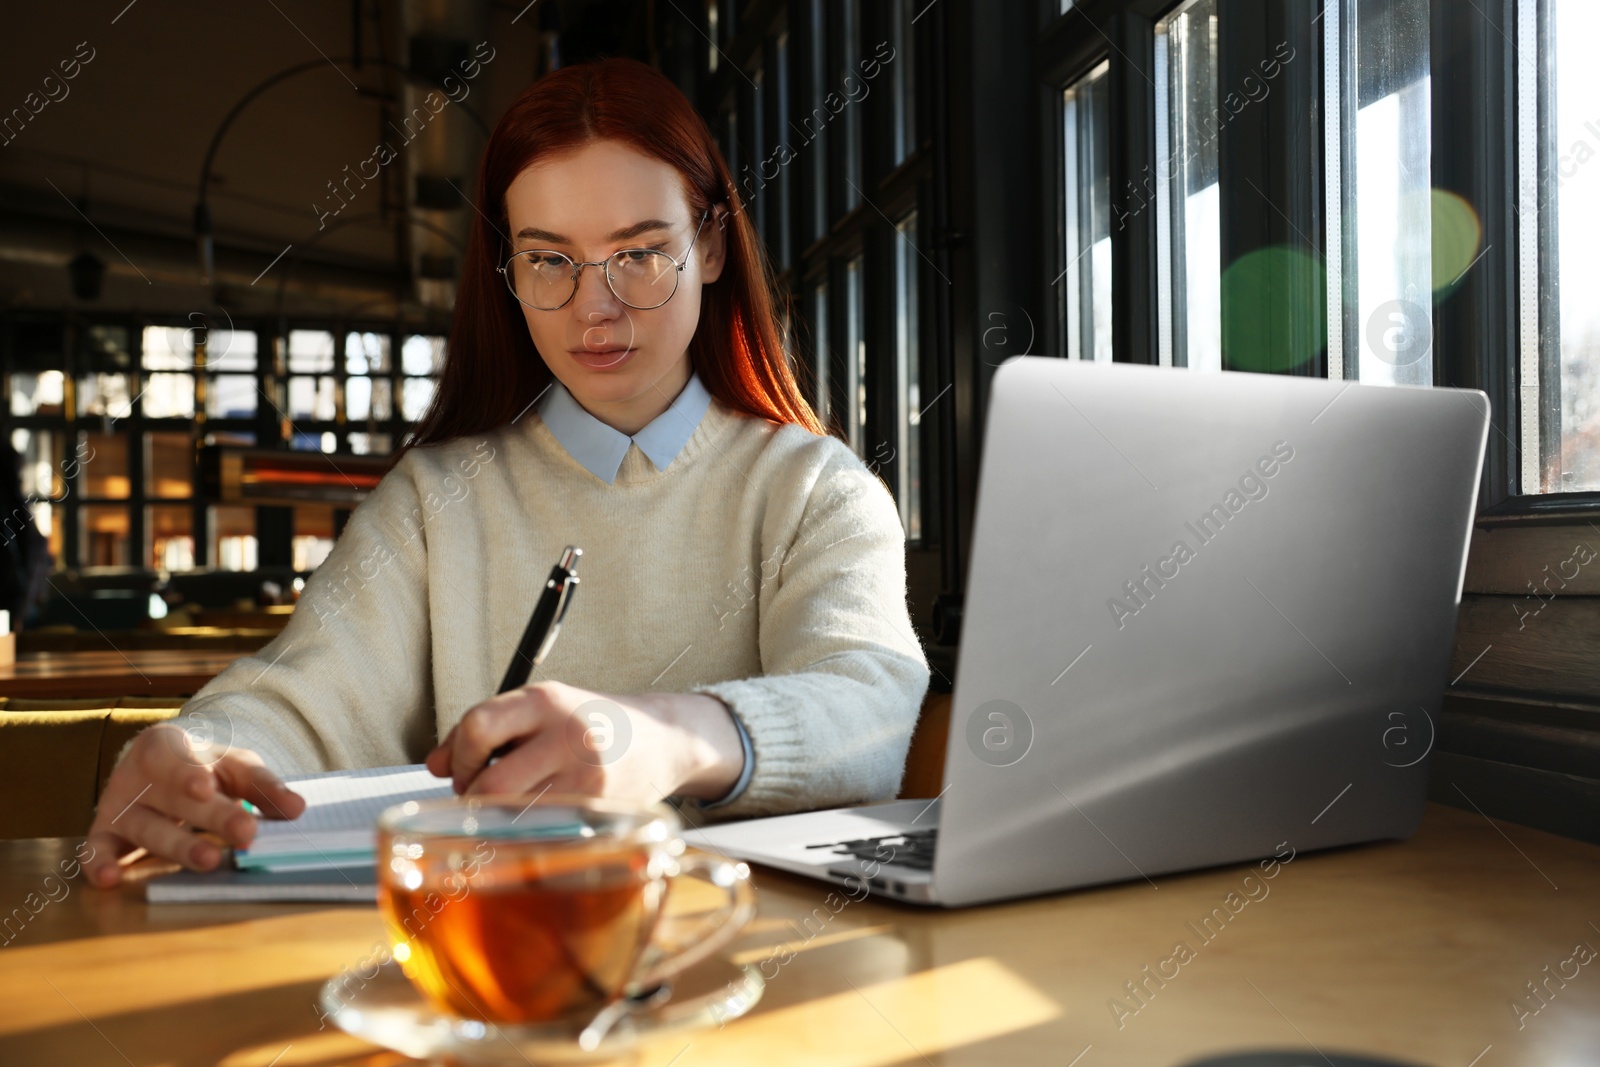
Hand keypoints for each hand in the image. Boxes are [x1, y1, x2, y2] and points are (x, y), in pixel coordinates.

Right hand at [83, 723, 306, 888]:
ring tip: (211, 859)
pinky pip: (95, 850)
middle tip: (246, 832)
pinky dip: (98, 865)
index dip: (186, 772)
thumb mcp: (234, 766)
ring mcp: (119, 806)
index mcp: (166, 746)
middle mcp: (137, 775)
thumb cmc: (204, 767)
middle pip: (174, 799)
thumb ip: (263, 785)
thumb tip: (297, 809)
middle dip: (211, 816)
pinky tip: (109, 880)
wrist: (164, 769)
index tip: (206, 788)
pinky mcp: (105, 834)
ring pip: (146, 828)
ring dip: (177, 846)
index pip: (174, 757)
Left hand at [425, 680, 743, 803]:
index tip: (458, 769)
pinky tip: (533, 820)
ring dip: (496, 820)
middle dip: (471, 798)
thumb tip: (434, 765)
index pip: (479, 727)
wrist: (662, 740)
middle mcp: (569, 735)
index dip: (458, 756)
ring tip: (505, 808)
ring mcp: (588, 776)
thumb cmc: (592, 724)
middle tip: (476, 798)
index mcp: (547, 700)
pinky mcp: (600, 810)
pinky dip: (526, 834)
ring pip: (514, 815)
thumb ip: (487, 731)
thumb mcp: (541, 710)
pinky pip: (543, 833)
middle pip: (491, 782)